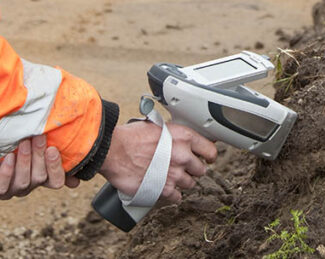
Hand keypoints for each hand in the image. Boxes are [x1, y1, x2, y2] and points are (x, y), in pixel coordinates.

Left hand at [0, 133, 79, 199]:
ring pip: (24, 183)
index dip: (57, 168)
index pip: (55, 181)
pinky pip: (2, 188)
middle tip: (38, 136)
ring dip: (25, 161)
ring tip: (23, 141)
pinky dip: (7, 172)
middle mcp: (24, 184)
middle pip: (40, 178)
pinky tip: (8, 156)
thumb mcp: (25, 132)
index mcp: (37, 173)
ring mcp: (7, 190)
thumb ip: (45, 139)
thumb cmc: (1, 132)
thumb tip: (70, 140)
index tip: (54, 149)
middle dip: (40, 157)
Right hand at [97, 121, 217, 203]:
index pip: (210, 150)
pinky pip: (177, 197)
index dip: (208, 155)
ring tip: (169, 176)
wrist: (113, 150)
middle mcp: (183, 155)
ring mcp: (175, 174)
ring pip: (190, 184)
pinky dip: (171, 194)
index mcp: (184, 137)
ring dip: (181, 182)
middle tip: (182, 167)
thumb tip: (182, 139)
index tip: (206, 158)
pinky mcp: (164, 189)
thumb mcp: (158, 126)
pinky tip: (163, 187)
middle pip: (201, 169)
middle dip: (192, 169)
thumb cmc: (131, 137)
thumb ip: (174, 135)